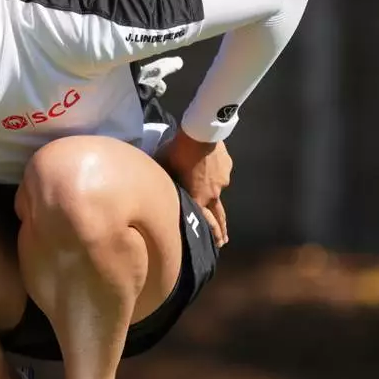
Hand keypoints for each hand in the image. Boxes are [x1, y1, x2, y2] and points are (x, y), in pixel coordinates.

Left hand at [158, 129, 232, 246]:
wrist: (200, 133)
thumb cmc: (177, 152)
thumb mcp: (163, 168)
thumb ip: (162, 182)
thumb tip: (151, 187)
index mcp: (197, 198)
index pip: (204, 222)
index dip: (210, 234)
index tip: (216, 244)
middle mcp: (212, 194)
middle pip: (218, 216)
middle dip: (221, 230)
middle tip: (223, 241)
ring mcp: (222, 181)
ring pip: (217, 192)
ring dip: (216, 197)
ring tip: (216, 201)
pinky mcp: (226, 168)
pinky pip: (219, 174)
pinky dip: (215, 174)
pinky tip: (209, 166)